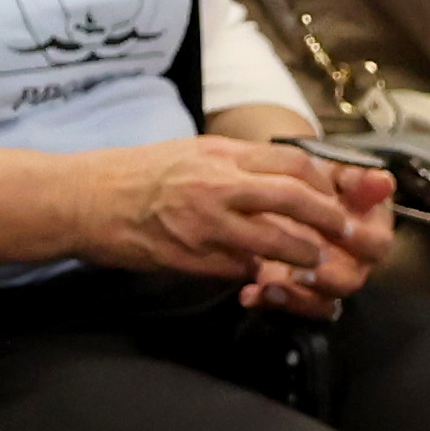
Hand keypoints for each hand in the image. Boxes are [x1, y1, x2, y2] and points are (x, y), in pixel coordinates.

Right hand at [56, 128, 392, 304]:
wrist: (84, 200)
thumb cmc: (133, 174)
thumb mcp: (190, 152)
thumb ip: (233, 164)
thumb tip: (273, 176)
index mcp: (221, 155)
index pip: (293, 163)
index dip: (323, 183)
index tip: (334, 197)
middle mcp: (218, 185)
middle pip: (295, 199)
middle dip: (328, 218)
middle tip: (345, 233)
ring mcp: (205, 223)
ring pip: (275, 239)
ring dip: (303, 254)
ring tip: (316, 263)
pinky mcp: (190, 257)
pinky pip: (238, 267)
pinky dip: (259, 273)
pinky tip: (267, 278)